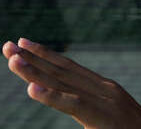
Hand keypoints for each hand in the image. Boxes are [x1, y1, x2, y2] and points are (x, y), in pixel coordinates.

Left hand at [4, 38, 140, 128]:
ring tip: (12, 60)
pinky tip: (32, 88)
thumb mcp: (112, 115)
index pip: (69, 67)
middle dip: (33, 57)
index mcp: (104, 87)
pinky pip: (72, 104)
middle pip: (61, 70)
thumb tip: (79, 104)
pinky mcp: (100, 115)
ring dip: (34, 71)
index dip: (45, 55)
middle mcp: (102, 88)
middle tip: (7, 45)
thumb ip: (93, 106)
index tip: (23, 44)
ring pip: (62, 83)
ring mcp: (102, 99)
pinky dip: (51, 95)